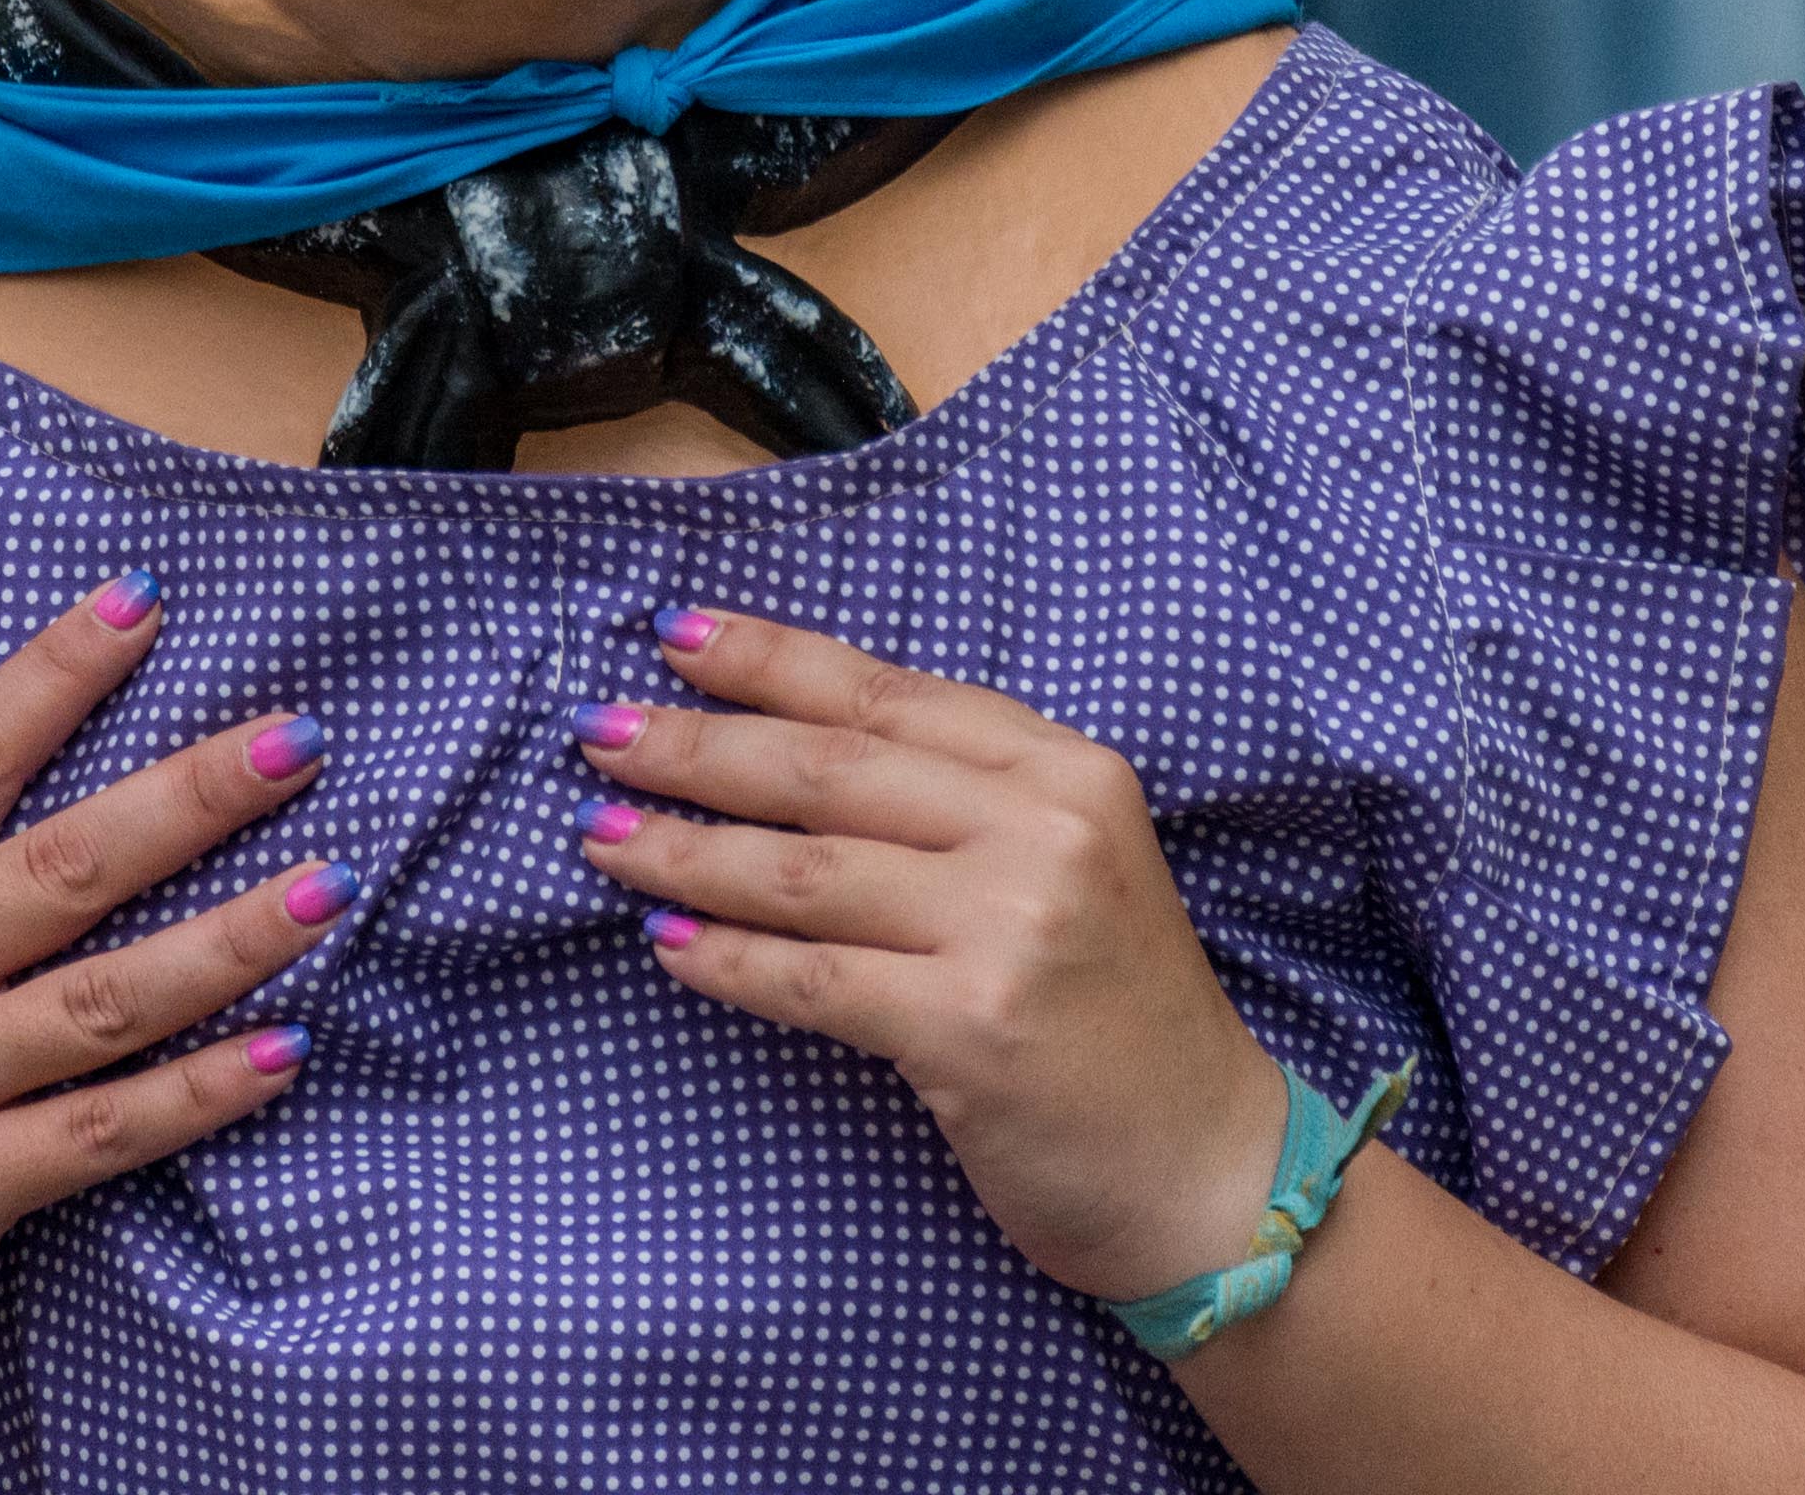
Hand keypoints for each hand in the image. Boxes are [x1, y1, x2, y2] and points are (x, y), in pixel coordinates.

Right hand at [0, 577, 335, 1482]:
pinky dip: (199, 1092)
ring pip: (105, 998)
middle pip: (63, 866)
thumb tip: (39, 790)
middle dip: (190, 796)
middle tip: (296, 739)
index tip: (141, 604)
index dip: (53, 676)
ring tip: (330, 884)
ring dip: (230, 939)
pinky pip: (102, 1131)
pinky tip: (282, 1051)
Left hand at [581, 606, 1288, 1301]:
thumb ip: (962, 802)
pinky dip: (730, 960)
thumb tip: (784, 751)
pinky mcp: (971, 1028)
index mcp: (1065, 771)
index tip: (674, 638)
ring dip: (685, 850)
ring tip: (601, 835)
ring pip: (804, 869)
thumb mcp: (1067, 866)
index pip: (887, 692)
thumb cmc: (1116, 1016)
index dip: (771, 661)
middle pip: (829, 766)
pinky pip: (814, 979)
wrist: (1205, 1166)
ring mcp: (1010, 928)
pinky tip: (669, 943)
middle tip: (599, 733)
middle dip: (698, 745)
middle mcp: (1042, 830)